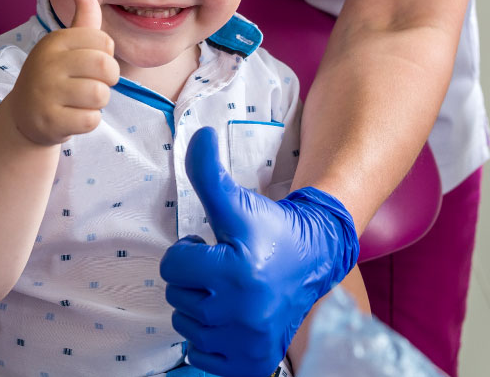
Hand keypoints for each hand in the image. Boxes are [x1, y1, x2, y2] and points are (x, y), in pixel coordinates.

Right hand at [7, 0, 118, 144]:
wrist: (24, 116)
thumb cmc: (55, 76)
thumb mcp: (66, 47)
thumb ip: (83, 22)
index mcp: (54, 41)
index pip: (104, 41)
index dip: (107, 54)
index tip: (92, 63)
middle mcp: (47, 64)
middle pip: (105, 66)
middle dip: (109, 78)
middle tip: (96, 83)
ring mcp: (46, 93)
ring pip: (100, 95)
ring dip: (98, 102)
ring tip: (82, 100)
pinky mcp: (49, 121)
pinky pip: (91, 120)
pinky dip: (89, 121)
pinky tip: (73, 116)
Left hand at [159, 127, 359, 375]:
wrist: (315, 260)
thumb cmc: (272, 229)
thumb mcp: (237, 202)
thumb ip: (208, 173)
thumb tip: (198, 135)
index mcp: (234, 273)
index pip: (174, 266)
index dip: (189, 251)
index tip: (211, 246)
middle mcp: (240, 314)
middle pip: (177, 297)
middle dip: (194, 280)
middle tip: (221, 268)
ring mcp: (245, 343)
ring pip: (187, 326)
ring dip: (200, 307)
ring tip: (227, 291)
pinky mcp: (250, 364)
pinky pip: (201, 356)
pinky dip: (211, 340)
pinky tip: (232, 318)